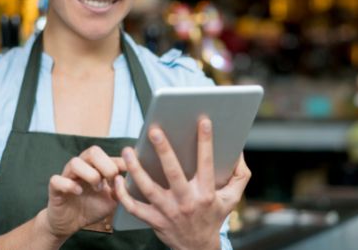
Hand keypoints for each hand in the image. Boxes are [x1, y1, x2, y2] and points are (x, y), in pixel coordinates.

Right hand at [43, 145, 125, 238]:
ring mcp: (67, 176)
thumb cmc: (91, 207)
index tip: (128, 172)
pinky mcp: (54, 188)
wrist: (71, 223)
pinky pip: (57, 179)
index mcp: (95, 167)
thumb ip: (121, 188)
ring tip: (97, 188)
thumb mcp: (111, 199)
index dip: (119, 161)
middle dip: (106, 165)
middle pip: (92, 151)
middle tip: (111, 180)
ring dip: (90, 175)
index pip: (107, 154)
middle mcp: (81, 167)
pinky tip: (78, 192)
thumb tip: (134, 177)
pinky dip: (69, 185)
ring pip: (75, 162)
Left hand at [114, 118, 250, 249]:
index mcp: (206, 193)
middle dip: (164, 151)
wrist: (198, 248)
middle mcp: (186, 202)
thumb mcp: (232, 198)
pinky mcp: (154, 220)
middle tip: (154, 130)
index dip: (206, 142)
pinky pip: (134, 207)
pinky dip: (123, 195)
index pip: (206, 164)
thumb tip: (238, 151)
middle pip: (173, 173)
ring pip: (149, 188)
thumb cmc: (214, 215)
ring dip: (137, 169)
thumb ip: (240, 174)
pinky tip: (117, 179)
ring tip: (128, 150)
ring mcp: (168, 212)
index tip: (203, 121)